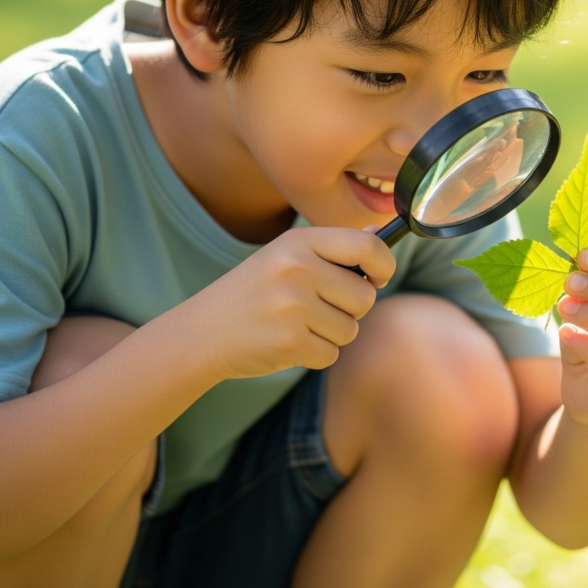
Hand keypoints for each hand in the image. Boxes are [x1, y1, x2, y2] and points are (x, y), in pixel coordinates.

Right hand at [182, 227, 395, 380]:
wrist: (203, 331)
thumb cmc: (255, 291)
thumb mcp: (286, 254)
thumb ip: (333, 246)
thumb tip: (379, 233)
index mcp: (299, 242)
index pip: (367, 247)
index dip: (384, 264)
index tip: (379, 277)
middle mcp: (297, 270)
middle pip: (365, 296)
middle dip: (351, 308)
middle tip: (320, 307)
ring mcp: (292, 307)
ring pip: (350, 329)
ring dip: (332, 334)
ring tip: (298, 324)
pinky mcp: (288, 343)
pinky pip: (331, 354)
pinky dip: (316, 354)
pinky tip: (288, 342)